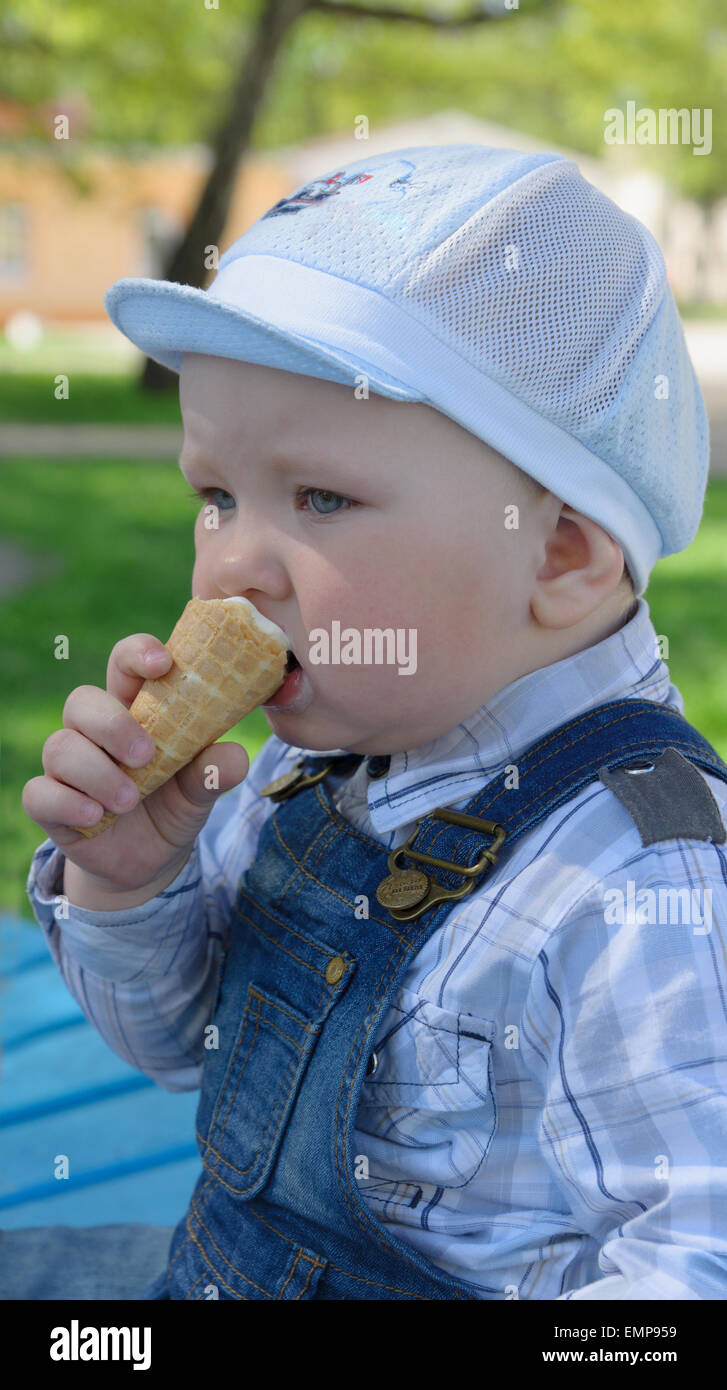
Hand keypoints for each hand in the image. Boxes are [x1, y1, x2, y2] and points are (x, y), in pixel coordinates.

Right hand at [22, 633, 249, 899]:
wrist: (151, 861)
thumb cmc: (174, 803)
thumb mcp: (201, 789)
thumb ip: (213, 771)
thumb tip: (235, 757)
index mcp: (134, 709)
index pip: (124, 664)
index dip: (137, 654)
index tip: (163, 664)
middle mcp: (94, 731)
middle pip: (83, 701)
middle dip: (113, 724)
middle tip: (147, 757)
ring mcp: (68, 766)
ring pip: (60, 747)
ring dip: (97, 773)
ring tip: (130, 801)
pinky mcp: (50, 803)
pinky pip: (39, 793)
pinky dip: (67, 803)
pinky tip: (96, 817)